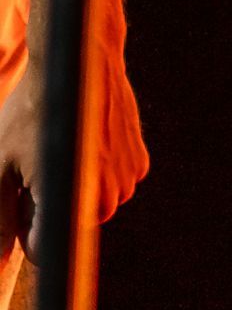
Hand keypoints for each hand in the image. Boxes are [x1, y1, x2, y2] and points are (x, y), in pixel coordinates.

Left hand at [0, 42, 146, 243]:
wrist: (79, 59)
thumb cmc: (32, 111)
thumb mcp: (1, 164)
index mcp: (73, 205)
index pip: (43, 250)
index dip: (24, 222)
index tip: (22, 188)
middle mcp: (109, 198)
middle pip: (70, 229)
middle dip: (51, 206)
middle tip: (39, 163)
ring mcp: (128, 178)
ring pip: (93, 206)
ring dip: (75, 188)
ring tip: (63, 146)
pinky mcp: (139, 161)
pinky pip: (113, 184)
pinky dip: (98, 171)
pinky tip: (87, 140)